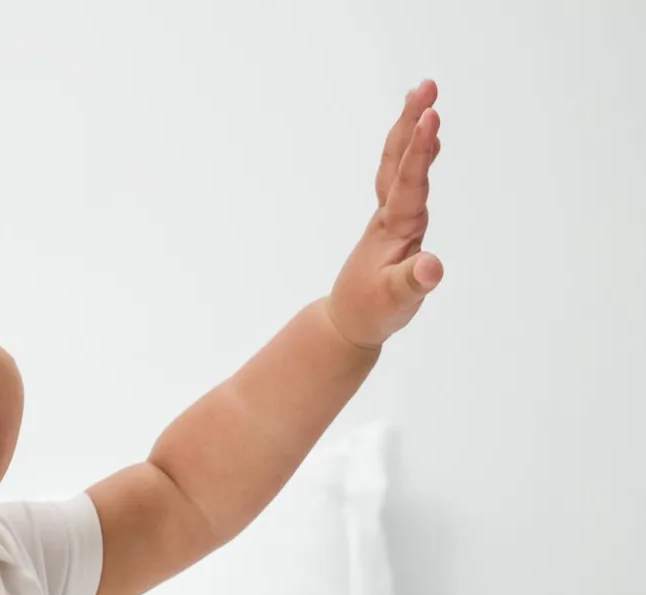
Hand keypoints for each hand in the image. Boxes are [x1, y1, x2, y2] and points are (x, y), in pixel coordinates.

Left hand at [326, 79, 444, 350]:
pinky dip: (413, 153)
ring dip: (410, 129)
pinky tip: (426, 137)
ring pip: (397, 165)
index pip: (409, 182)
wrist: (347, 323)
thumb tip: (431, 267)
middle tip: (427, 85)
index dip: (420, 150)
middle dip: (412, 123)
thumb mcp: (396, 302)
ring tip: (425, 94)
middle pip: (398, 161)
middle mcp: (391, 216)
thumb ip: (413, 283)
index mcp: (394, 229)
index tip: (431, 115)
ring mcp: (390, 217)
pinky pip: (403, 178)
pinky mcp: (393, 223)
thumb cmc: (373, 312)